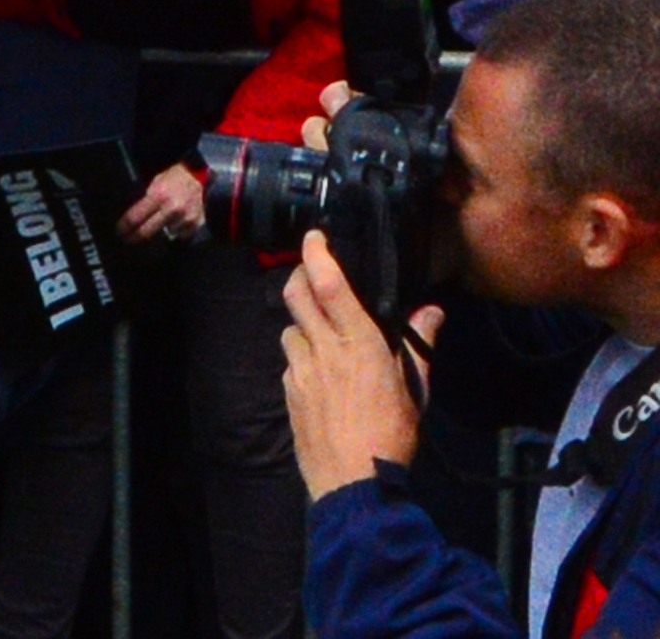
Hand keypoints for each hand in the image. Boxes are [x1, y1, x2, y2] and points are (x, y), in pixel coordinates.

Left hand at [118, 162, 205, 243]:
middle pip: (146, 231)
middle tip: (127, 240)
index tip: (120, 232)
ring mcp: (184, 218)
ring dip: (158, 234)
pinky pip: (179, 235)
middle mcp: (171, 209)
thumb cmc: (172, 178)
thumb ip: (145, 200)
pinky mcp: (195, 224)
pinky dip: (174, 232)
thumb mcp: (155, 183)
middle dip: (134, 237)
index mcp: (158, 196)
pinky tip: (172, 224)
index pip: (135, 218)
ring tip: (154, 228)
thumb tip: (132, 217)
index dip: (124, 227)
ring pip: (163, 235)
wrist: (197, 176)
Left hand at [282, 230, 440, 498]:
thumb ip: (419, 346)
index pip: (328, 284)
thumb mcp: (416, 390)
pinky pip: (290, 362)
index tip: (314, 236)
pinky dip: (302, 358)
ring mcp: (299, 370)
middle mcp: (322, 349)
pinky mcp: (287, 391)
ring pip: (290, 330)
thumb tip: (432, 312)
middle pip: (295, 295)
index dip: (316, 253)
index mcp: (357, 343)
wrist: (354, 482)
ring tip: (323, 335)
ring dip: (302, 325)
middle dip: (298, 276)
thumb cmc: (391, 434)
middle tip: (311, 275)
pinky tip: (320, 374)